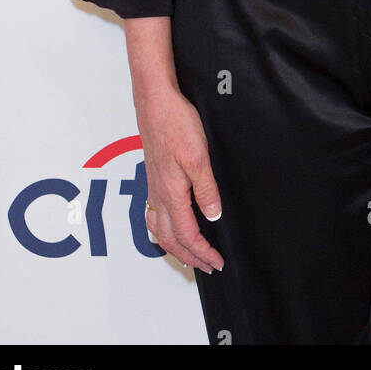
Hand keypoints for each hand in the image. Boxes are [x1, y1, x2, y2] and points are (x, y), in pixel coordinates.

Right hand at [134, 81, 224, 275]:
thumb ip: (205, 189)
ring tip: (189, 255)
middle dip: (190, 257)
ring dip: (174, 248)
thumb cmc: (176, 124)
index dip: (203, 252)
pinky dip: (161, 231)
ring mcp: (153, 187)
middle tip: (208, 266)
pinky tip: (167, 228)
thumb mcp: (198, 157)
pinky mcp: (153, 178)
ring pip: (159, 230)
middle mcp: (158, 195)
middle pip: (171, 239)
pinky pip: (153, 215)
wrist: (155, 103)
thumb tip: (212, 216)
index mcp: (171, 193)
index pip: (187, 235)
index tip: (217, 261)